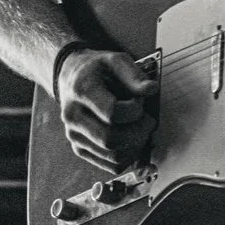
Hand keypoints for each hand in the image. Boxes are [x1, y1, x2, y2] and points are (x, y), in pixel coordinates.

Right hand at [57, 48, 158, 172]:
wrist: (73, 77)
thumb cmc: (97, 69)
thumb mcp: (116, 60)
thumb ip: (134, 75)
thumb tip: (151, 89)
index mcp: (81, 90)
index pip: (112, 112)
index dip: (135, 109)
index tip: (141, 100)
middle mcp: (73, 116)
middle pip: (111, 139)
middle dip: (139, 131)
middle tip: (149, 119)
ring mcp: (75, 136)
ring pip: (112, 155)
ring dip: (137, 145)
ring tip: (142, 128)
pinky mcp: (80, 148)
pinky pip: (110, 165)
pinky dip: (129, 156)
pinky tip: (134, 139)